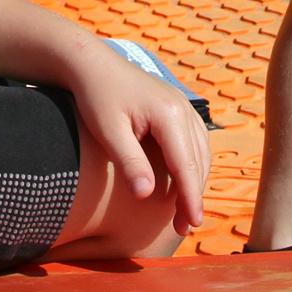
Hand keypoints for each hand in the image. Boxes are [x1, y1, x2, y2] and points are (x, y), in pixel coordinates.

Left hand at [69, 54, 210, 237]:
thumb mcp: (108, 131)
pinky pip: (195, 141)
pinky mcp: (176, 107)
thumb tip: (145, 196)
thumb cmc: (96, 96)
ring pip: (201, 152)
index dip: (190, 198)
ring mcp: (182, 106)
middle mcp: (183, 109)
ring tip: (185, 211)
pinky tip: (183, 181)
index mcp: (168, 115)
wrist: (91, 63)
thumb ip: (129, 162)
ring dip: (196, 181)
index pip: (186, 165)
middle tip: (185, 228)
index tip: (193, 224)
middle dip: (194, 196)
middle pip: (198, 161)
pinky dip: (193, 164)